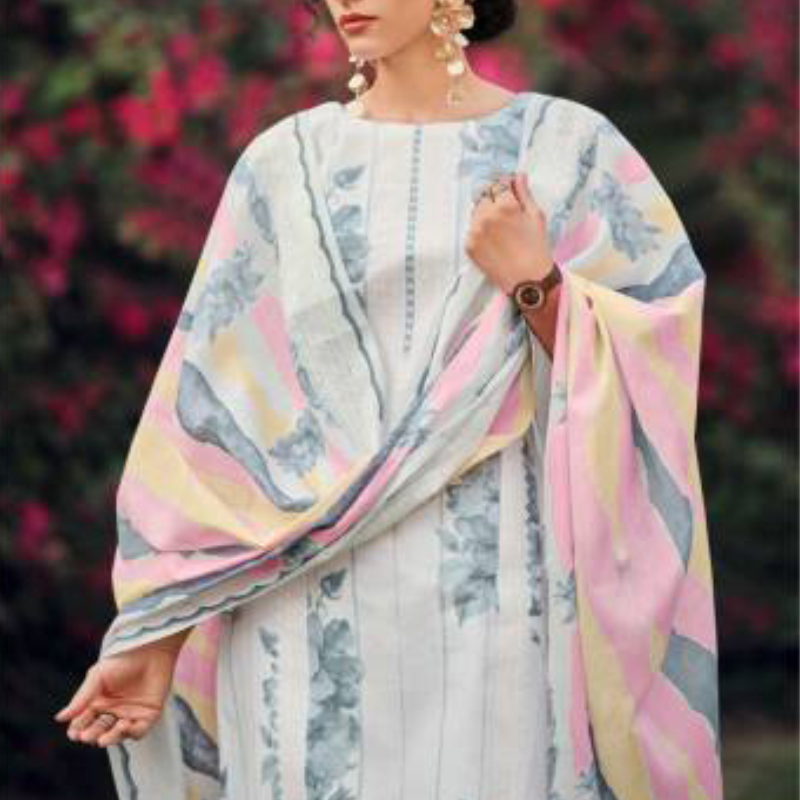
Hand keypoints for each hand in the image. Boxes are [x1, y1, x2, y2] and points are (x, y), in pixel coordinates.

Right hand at [53, 632, 189, 747]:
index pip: (82, 724)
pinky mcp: (148, 716)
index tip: (75, 733)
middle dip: (92, 735)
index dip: (77, 731)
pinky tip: (124, 725)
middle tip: (88, 735)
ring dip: (110, 738)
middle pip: (98, 732)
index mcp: (97, 704)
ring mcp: (130, 715)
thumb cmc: (122, 661)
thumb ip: (81, 698)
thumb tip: (59, 718)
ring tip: (104, 737)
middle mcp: (112, 713)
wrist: (150, 651)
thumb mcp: (97, 677)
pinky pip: (138, 731)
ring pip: (116, 736)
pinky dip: (130, 732)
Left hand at [465, 172, 552, 294]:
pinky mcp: (469, 246)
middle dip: (494, 201)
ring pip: (476, 213)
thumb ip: (524, 193)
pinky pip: (472, 230)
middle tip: (506, 215)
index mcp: (505, 205)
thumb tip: (518, 177)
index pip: (498, 183)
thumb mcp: (536, 216)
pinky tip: (494, 242)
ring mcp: (475, 231)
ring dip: (485, 215)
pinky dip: (480, 232)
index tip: (509, 191)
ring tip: (500, 230)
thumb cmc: (536, 250)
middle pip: (484, 197)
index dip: (505, 187)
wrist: (527, 281)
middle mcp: (486, 216)